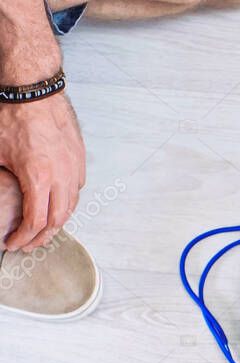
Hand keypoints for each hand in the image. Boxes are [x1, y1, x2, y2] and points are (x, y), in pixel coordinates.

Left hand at [0, 93, 85, 250]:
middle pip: (58, 220)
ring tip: (43, 229)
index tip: (14, 244)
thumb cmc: (12, 117)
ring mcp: (73, 168)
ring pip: (71, 206)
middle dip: (42, 237)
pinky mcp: (78, 159)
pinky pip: (77, 188)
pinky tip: (55, 202)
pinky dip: (66, 202)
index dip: (24, 238)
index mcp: (38, 178)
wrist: (34, 92)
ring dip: (57, 221)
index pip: (36, 222)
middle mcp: (61, 176)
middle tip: (28, 245)